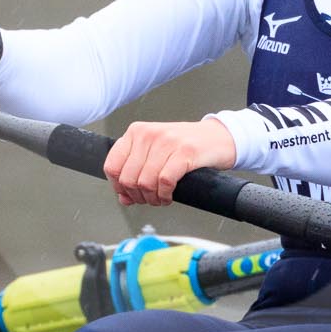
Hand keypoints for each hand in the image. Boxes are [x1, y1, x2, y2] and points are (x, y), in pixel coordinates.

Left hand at [103, 119, 236, 206]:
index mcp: (136, 132)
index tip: (129, 194)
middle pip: (128, 178)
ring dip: (152, 198)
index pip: (111, 166)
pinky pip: (164, 182)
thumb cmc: (186, 145)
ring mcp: (166, 142)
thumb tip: (123, 198)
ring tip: (160, 198)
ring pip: (145, 182)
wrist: (218, 137)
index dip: (118, 187)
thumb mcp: (155, 153)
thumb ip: (136, 172)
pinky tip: (169, 195)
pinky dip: (165, 195)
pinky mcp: (184, 152)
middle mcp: (148, 134)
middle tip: (149, 199)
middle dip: (137, 196)